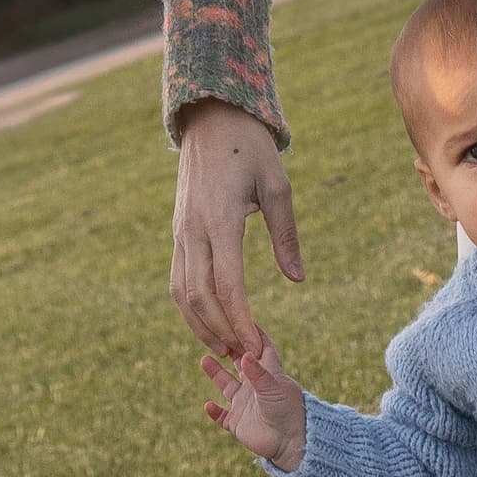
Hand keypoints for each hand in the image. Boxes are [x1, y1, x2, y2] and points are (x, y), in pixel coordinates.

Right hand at [170, 99, 301, 358]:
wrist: (210, 119)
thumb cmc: (250, 149)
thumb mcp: (277, 185)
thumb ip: (286, 235)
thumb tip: (297, 279)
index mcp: (220, 218)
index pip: (227, 283)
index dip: (241, 319)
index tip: (257, 345)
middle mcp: (193, 230)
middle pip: (200, 296)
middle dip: (222, 330)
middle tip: (245, 357)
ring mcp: (181, 232)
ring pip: (182, 292)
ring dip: (201, 324)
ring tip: (226, 348)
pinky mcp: (178, 232)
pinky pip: (178, 278)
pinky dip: (190, 306)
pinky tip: (209, 321)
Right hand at [202, 321, 306, 469]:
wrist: (291, 443)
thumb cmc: (288, 411)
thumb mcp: (273, 387)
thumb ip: (257, 372)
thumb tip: (243, 353)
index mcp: (268, 374)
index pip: (260, 349)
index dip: (252, 334)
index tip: (241, 316)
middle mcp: (255, 387)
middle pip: (239, 363)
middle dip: (229, 349)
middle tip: (215, 334)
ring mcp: (245, 405)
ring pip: (227, 386)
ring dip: (216, 374)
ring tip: (204, 359)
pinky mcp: (238, 423)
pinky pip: (222, 416)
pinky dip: (214, 412)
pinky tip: (208, 405)